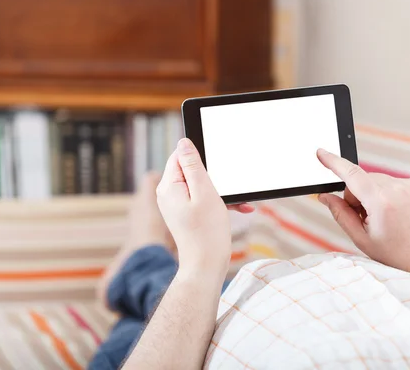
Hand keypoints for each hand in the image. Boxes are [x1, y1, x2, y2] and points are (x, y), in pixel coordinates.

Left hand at [156, 138, 253, 277]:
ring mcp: (176, 204)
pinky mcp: (185, 213)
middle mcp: (168, 193)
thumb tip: (184, 143)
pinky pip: (202, 198)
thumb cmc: (207, 232)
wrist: (206, 266)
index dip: (201, 156)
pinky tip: (239, 209)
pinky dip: (218, 202)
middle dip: (216, 177)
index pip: (180, 155)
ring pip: (201, 185)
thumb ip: (193, 165)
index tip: (219, 166)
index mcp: (169, 186)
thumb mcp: (204, 192)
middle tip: (233, 189)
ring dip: (222, 191)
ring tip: (240, 203)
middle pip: (192, 170)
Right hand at [316, 149, 409, 276]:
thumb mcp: (361, 238)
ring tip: (383, 218)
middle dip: (356, 196)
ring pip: (374, 180)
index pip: (351, 174)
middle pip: (360, 180)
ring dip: (370, 195)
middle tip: (366, 220)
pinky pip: (389, 182)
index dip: (333, 162)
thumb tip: (325, 197)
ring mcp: (409, 184)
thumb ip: (340, 214)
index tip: (321, 153)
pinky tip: (393, 212)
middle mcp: (397, 188)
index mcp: (381, 202)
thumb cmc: (395, 253)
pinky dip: (385, 194)